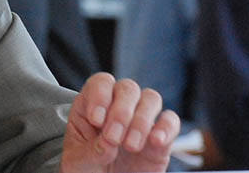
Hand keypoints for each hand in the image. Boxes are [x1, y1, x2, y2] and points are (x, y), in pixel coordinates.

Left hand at [59, 73, 179, 172]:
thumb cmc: (86, 170)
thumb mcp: (77, 163)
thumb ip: (89, 152)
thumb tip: (108, 144)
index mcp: (92, 105)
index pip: (101, 83)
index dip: (100, 96)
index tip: (96, 121)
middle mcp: (118, 107)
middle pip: (128, 88)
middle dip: (121, 112)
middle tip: (113, 138)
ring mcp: (140, 120)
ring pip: (151, 98)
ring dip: (141, 120)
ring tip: (131, 146)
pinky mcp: (160, 138)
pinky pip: (171, 121)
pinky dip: (166, 127)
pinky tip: (156, 141)